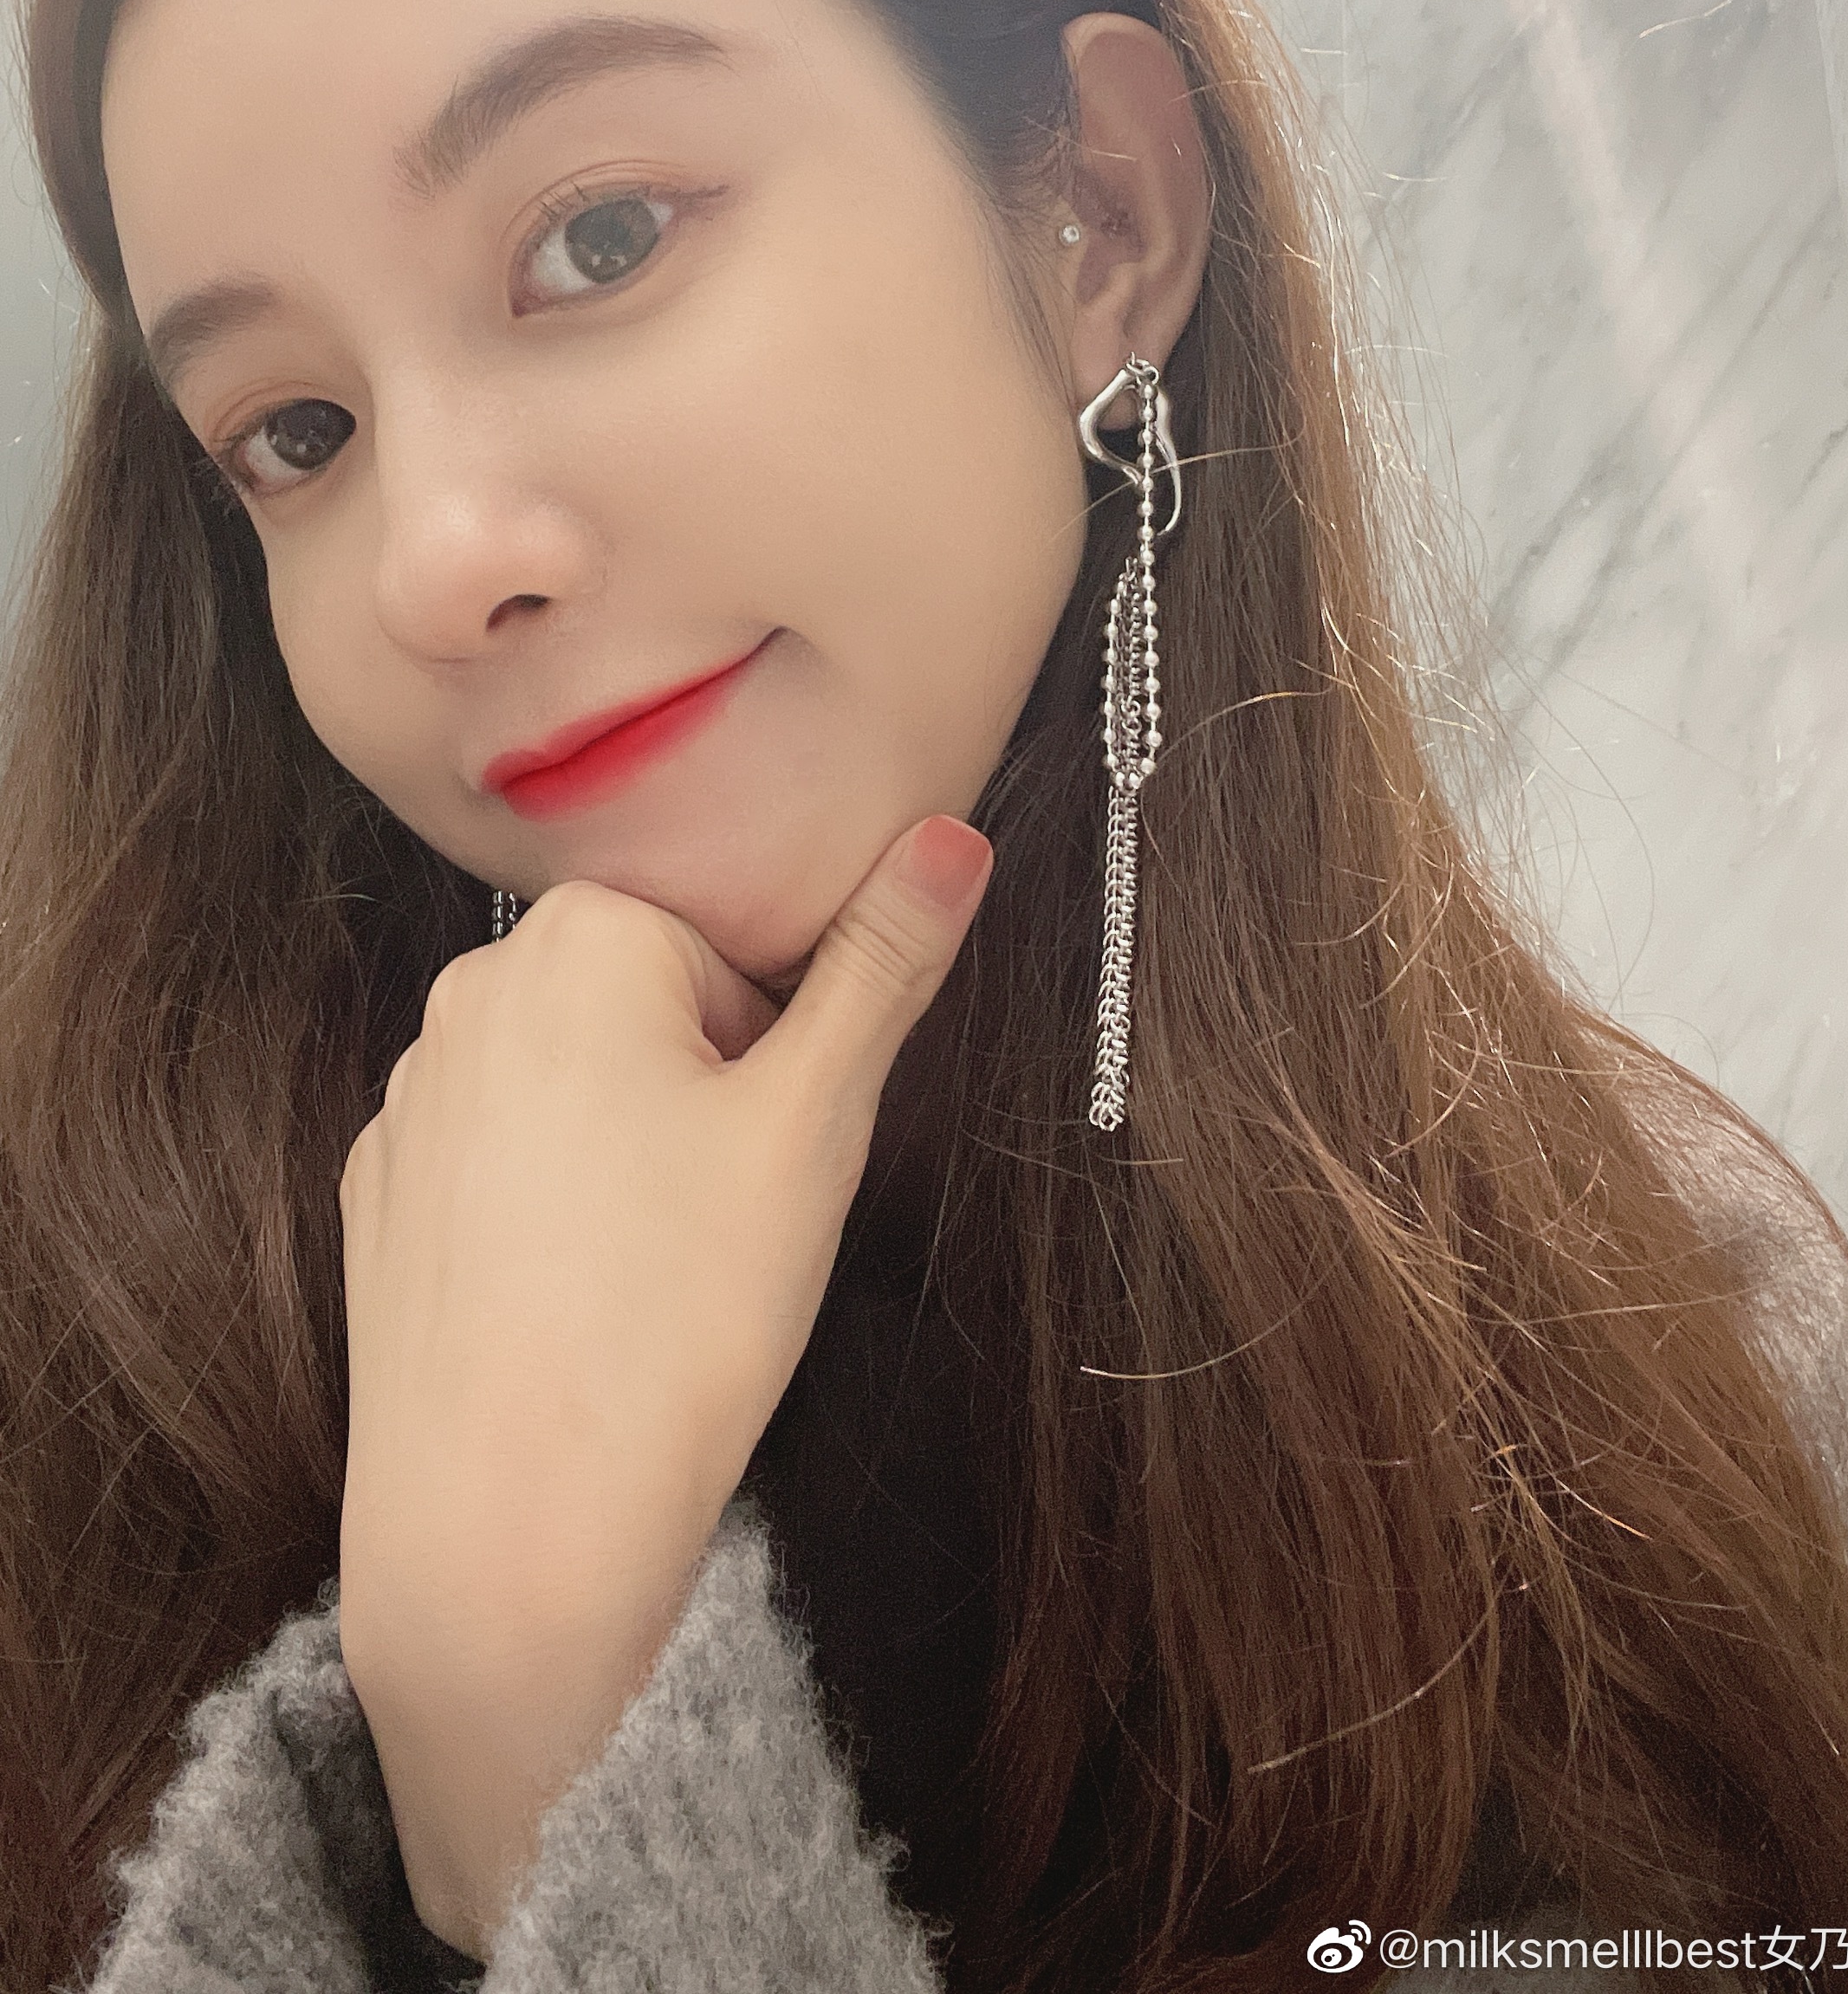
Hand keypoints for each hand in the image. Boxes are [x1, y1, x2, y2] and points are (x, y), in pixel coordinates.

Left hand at [335, 813, 992, 1957]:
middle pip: (648, 1009)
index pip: (733, 954)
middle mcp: (468, 991)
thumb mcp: (816, 1122)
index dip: (777, 1057)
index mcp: (579, 940)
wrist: (510, 1531)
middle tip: (726, 1222)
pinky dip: (549, 1216)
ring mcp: (409, 1099)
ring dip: (629, 1153)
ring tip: (650, 1278)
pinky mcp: (377, 1199)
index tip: (769, 1157)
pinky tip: (575, 1309)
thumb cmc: (678, 1314)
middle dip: (704, 1094)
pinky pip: (500, 1167)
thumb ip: (885, 964)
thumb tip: (953, 832)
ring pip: (575, 1088)